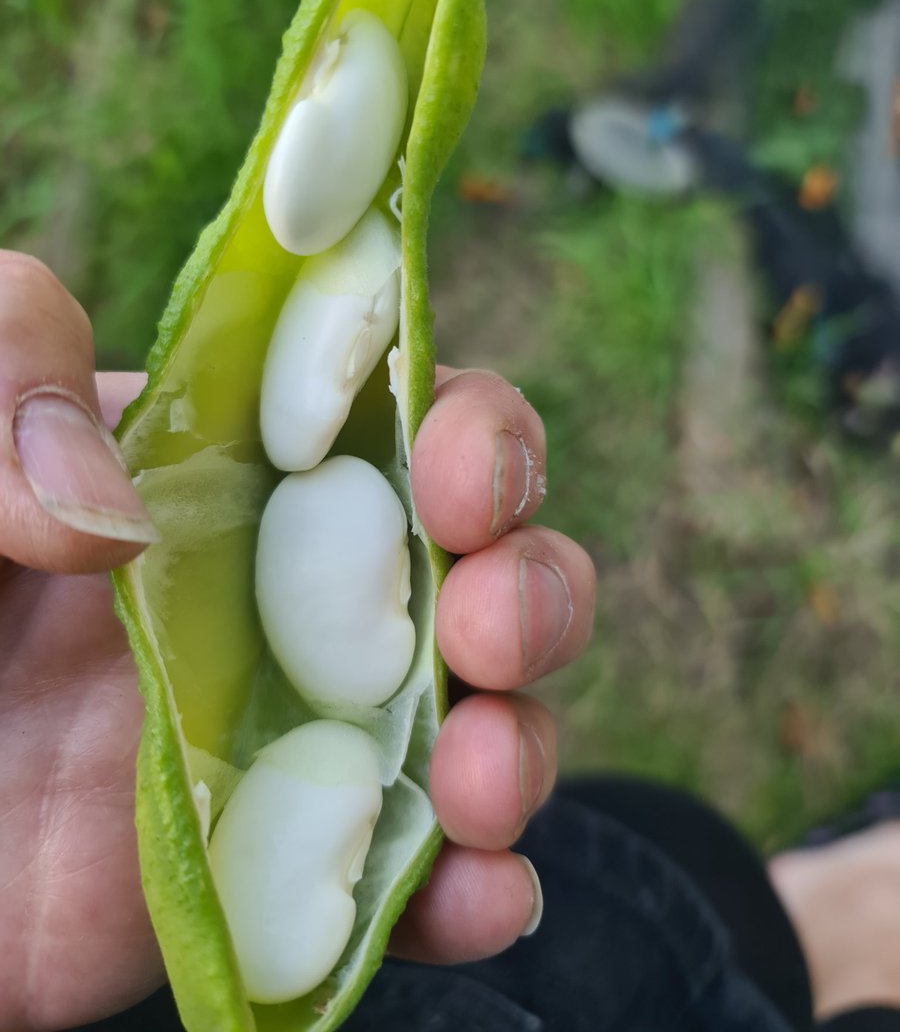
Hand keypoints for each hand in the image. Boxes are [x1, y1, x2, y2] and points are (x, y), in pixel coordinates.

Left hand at [0, 251, 595, 1029]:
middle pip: (478, 564)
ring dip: (519, 738)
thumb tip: (116, 516)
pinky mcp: (271, 869)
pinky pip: (405, 882)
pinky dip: (468, 888)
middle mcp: (285, 588)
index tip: (454, 476)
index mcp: (227, 463)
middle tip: (486, 620)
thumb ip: (5, 374)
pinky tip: (474, 891)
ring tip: (476, 774)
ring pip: (476, 715)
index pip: (399, 414)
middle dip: (526, 581)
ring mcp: (290, 730)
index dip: (468, 428)